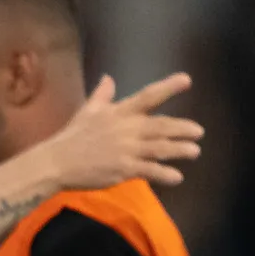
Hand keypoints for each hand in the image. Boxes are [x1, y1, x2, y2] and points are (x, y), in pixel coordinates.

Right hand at [44, 73, 204, 191]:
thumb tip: (109, 78)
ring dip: (180, 150)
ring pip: (161, 148)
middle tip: (198, 132)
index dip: (169, 87)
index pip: (148, 96)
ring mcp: (126, 150)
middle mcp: (127, 129)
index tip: (187, 80)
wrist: (55, 163)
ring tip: (194, 151)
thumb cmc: (71, 137)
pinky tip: (176, 177)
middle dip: (182, 128)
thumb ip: (102, 95)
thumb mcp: (87, 111)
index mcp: (119, 113)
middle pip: (162, 126)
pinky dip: (165, 174)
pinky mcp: (123, 169)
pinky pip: (150, 171)